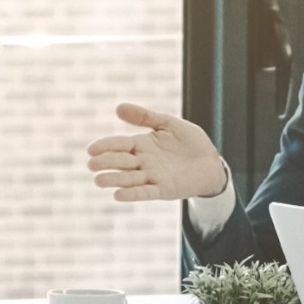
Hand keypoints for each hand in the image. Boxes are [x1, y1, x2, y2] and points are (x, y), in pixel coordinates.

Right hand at [86, 103, 229, 204]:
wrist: (211, 162)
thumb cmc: (191, 142)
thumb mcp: (169, 124)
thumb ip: (145, 117)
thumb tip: (118, 107)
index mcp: (143, 144)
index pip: (120, 144)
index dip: (106, 146)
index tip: (91, 149)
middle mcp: (144, 161)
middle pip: (121, 161)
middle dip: (106, 163)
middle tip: (91, 164)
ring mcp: (153, 176)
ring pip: (130, 178)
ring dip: (115, 180)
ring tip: (99, 181)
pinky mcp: (164, 190)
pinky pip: (146, 192)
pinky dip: (133, 194)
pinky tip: (118, 195)